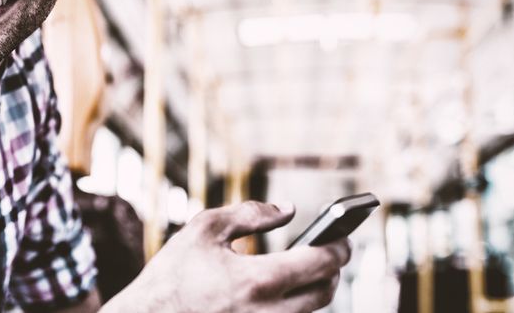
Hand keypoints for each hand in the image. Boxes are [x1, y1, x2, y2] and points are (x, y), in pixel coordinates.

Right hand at [102, 201, 351, 312]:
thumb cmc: (172, 275)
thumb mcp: (204, 229)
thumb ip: (250, 213)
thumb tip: (288, 210)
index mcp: (258, 281)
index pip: (321, 263)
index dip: (339, 247)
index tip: (342, 237)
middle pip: (325, 293)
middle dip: (332, 270)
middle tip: (328, 251)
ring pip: (309, 312)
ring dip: (313, 289)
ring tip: (304, 268)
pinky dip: (291, 305)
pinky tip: (280, 290)